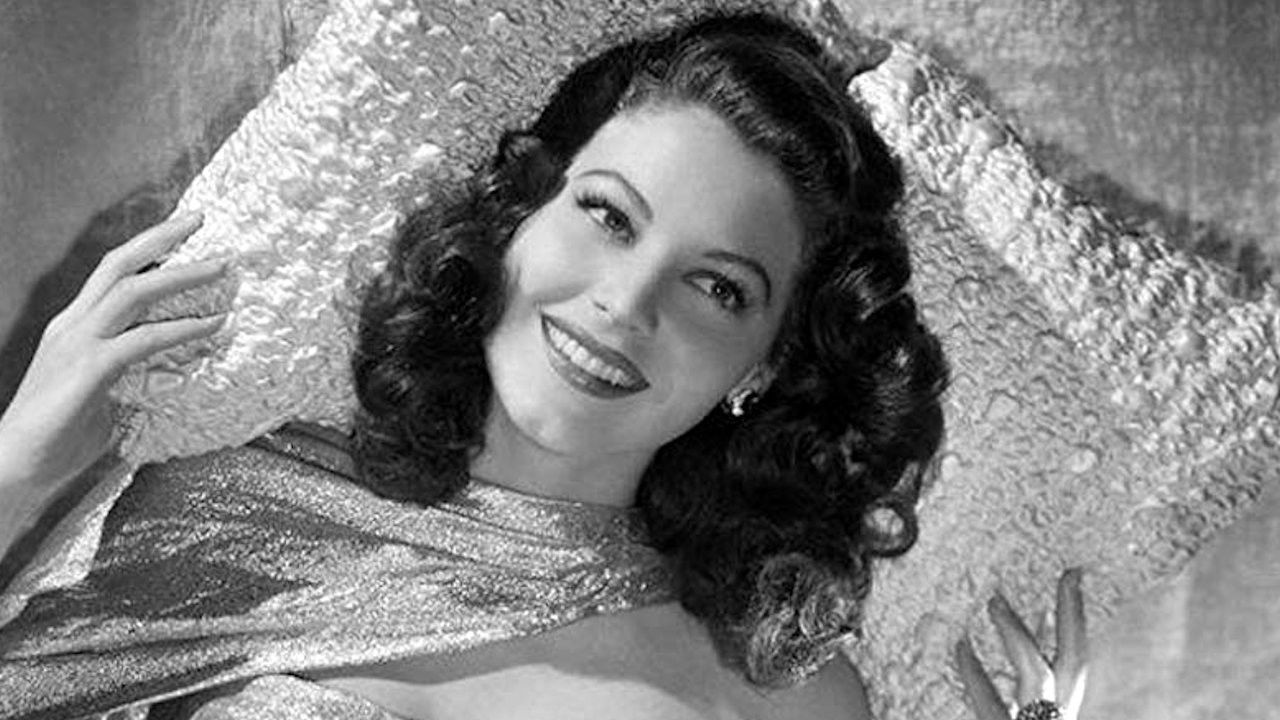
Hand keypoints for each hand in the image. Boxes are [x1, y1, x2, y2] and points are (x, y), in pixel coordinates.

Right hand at [0, 212, 227, 497]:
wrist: (14, 469)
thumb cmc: (57, 440)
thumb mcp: (102, 396)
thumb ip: (129, 376)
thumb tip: (164, 376)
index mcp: (75, 326)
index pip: (112, 272)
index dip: (148, 248)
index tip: (183, 230)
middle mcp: (73, 325)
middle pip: (119, 264)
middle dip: (162, 237)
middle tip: (202, 219)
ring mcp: (78, 344)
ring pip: (133, 291)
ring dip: (183, 275)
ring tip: (223, 267)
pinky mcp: (88, 370)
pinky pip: (143, 339)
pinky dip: (183, 328)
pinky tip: (214, 325)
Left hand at [955, 568, 1087, 719]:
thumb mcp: (1034, 704)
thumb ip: (1034, 674)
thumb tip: (1038, 624)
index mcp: (1061, 709)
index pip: (1076, 659)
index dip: (1074, 616)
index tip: (1072, 575)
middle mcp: (1058, 716)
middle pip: (1076, 661)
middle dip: (1073, 615)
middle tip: (1069, 574)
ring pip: (1036, 673)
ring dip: (1017, 634)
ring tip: (995, 601)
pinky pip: (989, 701)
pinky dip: (975, 672)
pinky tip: (961, 645)